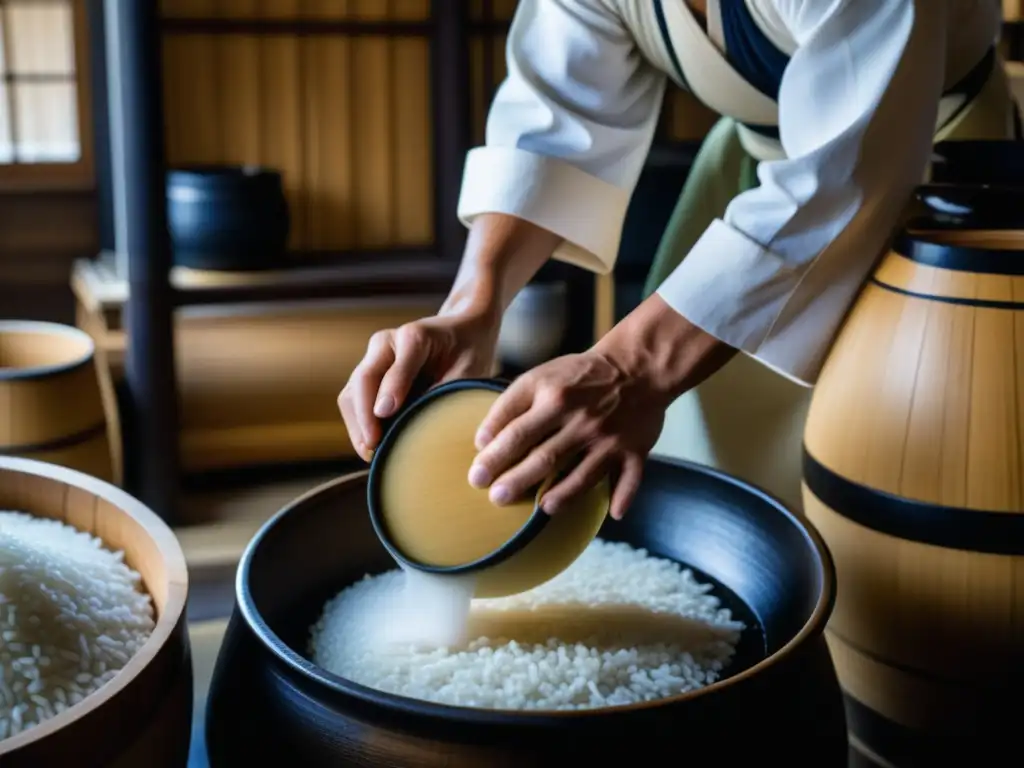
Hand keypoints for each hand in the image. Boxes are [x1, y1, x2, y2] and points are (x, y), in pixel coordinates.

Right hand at [338, 313, 497, 461]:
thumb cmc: (468, 352)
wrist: (461, 332)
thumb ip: (446, 391)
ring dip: (357, 424)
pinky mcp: (369, 373)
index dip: (390, 390)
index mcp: (415, 336)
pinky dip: (359, 423)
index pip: (397, 366)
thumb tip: (423, 425)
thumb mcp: (468, 369)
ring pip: (351, 392)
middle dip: (364, 415)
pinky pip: (353, 400)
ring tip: (370, 453)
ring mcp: (373, 358)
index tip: (385, 414)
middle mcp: (387, 343)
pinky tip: (371, 445)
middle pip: (364, 379)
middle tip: (373, 447)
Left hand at [468, 295, 735, 519]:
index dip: (494, 457)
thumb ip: (510, 405)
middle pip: (544, 457)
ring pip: (583, 475)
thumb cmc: (579, 375)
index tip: (476, 476)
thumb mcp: (539, 376)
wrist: (637, 365)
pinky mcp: (635, 450)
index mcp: (555, 398)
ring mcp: (609, 438)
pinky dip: (623, 496)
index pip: (517, 433)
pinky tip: (612, 513)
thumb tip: (482, 441)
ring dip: (561, 495)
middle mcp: (582, 420)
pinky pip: (630, 477)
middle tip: (495, 498)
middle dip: (517, 481)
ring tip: (541, 508)